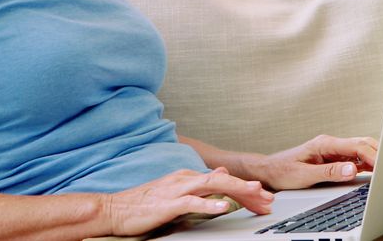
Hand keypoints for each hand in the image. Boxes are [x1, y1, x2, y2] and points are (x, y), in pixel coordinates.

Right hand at [101, 167, 272, 236]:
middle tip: (268, 199)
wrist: (114, 209)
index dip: (245, 189)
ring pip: (212, 185)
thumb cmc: (143, 204)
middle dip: (248, 189)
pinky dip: (209, 204)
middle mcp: (185, 179)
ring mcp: (176, 189)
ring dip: (236, 190)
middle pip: (223, 180)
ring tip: (255, 195)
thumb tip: (220, 174)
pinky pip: (192, 203)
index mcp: (188, 177)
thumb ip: (199, 185)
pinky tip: (223, 207)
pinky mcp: (168, 203)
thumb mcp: (176, 192)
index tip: (262, 199)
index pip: (223, 180)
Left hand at [252, 134, 378, 190]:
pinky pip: (355, 159)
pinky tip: (374, 172)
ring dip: (375, 158)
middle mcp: (331, 144)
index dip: (373, 156)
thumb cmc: (283, 171)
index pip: (356, 146)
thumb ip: (329, 172)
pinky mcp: (333, 159)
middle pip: (363, 144)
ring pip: (361, 150)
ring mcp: (333, 151)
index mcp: (325, 144)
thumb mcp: (305, 175)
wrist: (269, 171)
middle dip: (379, 154)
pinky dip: (367, 164)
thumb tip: (351, 169)